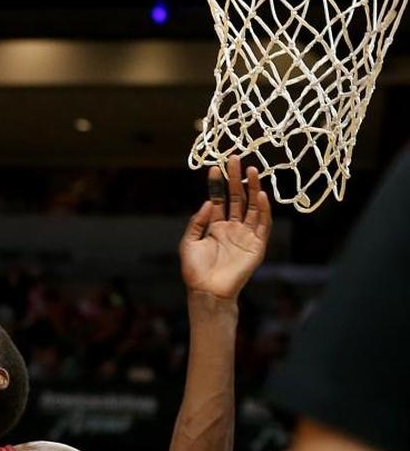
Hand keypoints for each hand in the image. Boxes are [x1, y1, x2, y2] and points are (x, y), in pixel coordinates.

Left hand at [179, 157, 271, 300]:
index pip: (219, 199)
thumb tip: (208, 202)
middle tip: (235, 159)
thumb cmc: (195, 270)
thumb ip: (197, 222)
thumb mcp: (189, 242)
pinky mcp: (257, 245)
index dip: (218, 184)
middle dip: (236, 179)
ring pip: (251, 207)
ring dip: (253, 189)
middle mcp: (232, 228)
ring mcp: (245, 235)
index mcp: (215, 227)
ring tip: (252, 171)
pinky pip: (262, 224)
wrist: (208, 291)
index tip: (216, 167)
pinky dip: (263, 210)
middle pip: (236, 198)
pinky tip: (261, 195)